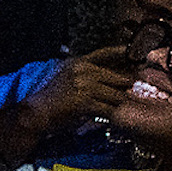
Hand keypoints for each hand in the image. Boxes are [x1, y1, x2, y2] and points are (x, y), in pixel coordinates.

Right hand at [20, 47, 134, 140]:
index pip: (105, 54)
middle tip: (130, 96)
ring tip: (115, 109)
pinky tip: (106, 118)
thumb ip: (86, 74)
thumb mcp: (66, 78)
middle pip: (118, 78)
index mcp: (77, 63)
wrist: (35, 113)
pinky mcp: (84, 102)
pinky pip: (108, 109)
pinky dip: (110, 115)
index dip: (122, 52)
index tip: (136, 54)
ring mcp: (83, 85)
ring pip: (116, 96)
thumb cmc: (51, 99)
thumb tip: (112, 76)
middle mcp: (81, 70)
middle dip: (125, 89)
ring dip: (117, 105)